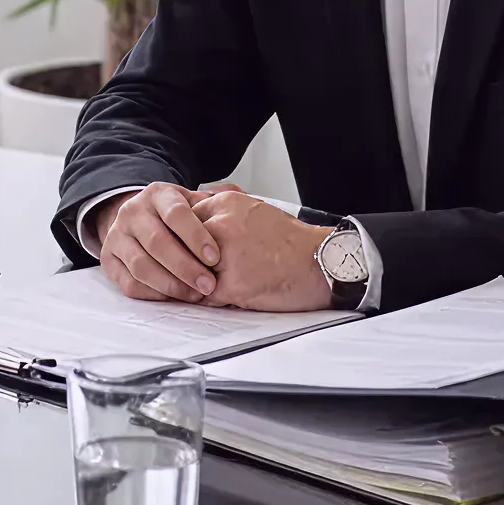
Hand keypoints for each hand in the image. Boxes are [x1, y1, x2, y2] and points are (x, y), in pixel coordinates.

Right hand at [95, 182, 228, 302]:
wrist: (138, 220)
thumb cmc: (174, 216)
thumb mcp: (192, 201)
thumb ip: (214, 202)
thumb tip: (240, 195)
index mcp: (157, 195)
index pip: (175, 213)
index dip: (196, 236)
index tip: (214, 257)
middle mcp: (132, 212)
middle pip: (157, 242)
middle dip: (186, 267)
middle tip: (208, 285)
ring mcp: (117, 236)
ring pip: (141, 265)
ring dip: (170, 284)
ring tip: (194, 294)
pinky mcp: (109, 260)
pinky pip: (129, 283)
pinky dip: (153, 294)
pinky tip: (173, 297)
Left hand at [190, 190, 333, 310]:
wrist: (322, 263)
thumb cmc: (292, 241)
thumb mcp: (254, 209)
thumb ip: (223, 211)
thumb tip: (194, 218)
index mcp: (226, 204)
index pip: (182, 219)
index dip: (184, 239)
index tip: (187, 249)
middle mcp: (222, 225)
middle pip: (181, 245)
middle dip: (186, 260)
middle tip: (194, 270)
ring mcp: (226, 255)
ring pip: (190, 271)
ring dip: (197, 281)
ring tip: (213, 283)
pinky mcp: (233, 284)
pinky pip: (206, 296)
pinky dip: (212, 300)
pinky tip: (227, 296)